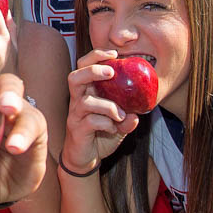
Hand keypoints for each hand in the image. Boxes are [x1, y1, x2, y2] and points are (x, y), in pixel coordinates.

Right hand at [61, 49, 141, 174]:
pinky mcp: (77, 129)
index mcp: (87, 91)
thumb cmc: (100, 134)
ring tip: (120, 114)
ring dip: (107, 105)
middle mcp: (77, 100)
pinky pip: (91, 121)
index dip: (96, 56)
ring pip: (85, 101)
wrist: (86, 158)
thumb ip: (128, 117)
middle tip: (111, 72)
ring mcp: (75, 115)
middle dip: (93, 70)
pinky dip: (107, 123)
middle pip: (75, 77)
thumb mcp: (119, 124)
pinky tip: (114, 128)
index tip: (114, 53)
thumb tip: (136, 115)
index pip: (84, 66)